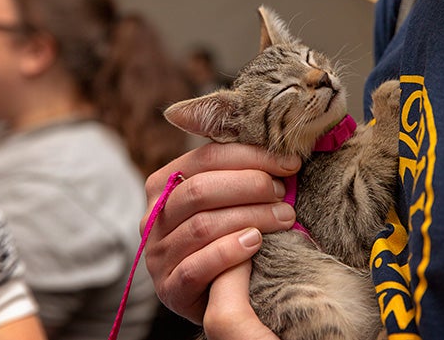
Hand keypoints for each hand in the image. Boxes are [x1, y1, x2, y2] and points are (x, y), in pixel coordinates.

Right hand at [142, 142, 300, 324]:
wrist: (221, 294)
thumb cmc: (230, 235)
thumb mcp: (228, 199)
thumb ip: (240, 172)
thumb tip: (280, 148)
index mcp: (164, 184)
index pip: (206, 157)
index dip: (251, 156)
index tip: (289, 163)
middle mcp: (153, 217)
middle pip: (201, 190)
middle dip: (251, 186)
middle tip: (285, 193)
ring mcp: (157, 255)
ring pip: (202, 227)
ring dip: (251, 217)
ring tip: (284, 217)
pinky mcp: (169, 289)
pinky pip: (196, 267)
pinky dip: (229, 252)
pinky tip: (256, 243)